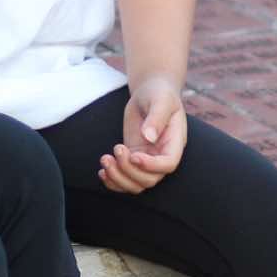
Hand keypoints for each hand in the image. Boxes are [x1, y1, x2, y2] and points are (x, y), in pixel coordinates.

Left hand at [98, 77, 186, 194]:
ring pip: (136, 184)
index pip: (167, 164)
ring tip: (104, 159)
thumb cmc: (159, 94)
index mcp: (174, 143)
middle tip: (116, 148)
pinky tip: (102, 171)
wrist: (150, 92)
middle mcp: (162, 156)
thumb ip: (156, 117)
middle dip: (129, 170)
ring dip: (118, 178)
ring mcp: (147, 159)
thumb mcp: (161, 100)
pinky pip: (125, 179)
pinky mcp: (133, 158)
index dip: (151, 165)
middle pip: (149, 179)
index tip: (133, 155)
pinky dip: (113, 181)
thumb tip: (149, 137)